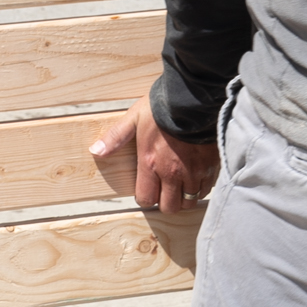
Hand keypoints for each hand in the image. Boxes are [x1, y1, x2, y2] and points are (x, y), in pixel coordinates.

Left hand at [91, 97, 219, 211]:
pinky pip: (206, 189)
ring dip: (184, 196)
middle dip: (165, 202)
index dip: (145, 197)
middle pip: (170, 207)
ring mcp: (194, 172)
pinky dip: (200, 187)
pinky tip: (196, 176)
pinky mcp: (211, 167)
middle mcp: (173, 173)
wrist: (193, 98)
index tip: (147, 189)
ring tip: (181, 184)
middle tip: (165, 190)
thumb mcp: (134, 118)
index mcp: (151, 163)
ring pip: (190, 201)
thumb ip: (116, 137)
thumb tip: (95, 151)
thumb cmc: (161, 107)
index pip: (146, 199)